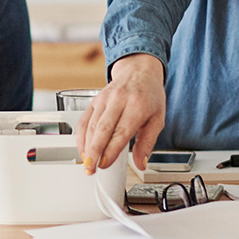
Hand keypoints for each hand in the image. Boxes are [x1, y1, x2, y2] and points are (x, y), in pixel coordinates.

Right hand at [76, 54, 165, 173]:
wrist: (139, 70)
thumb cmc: (150, 95)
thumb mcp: (157, 119)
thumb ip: (148, 143)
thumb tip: (141, 163)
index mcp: (137, 106)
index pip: (121, 132)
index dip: (110, 150)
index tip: (105, 164)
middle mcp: (119, 100)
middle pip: (102, 129)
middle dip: (94, 152)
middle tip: (91, 168)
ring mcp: (104, 99)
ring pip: (91, 125)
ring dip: (87, 146)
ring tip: (87, 163)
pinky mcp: (95, 99)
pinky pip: (84, 119)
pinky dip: (81, 136)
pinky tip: (83, 149)